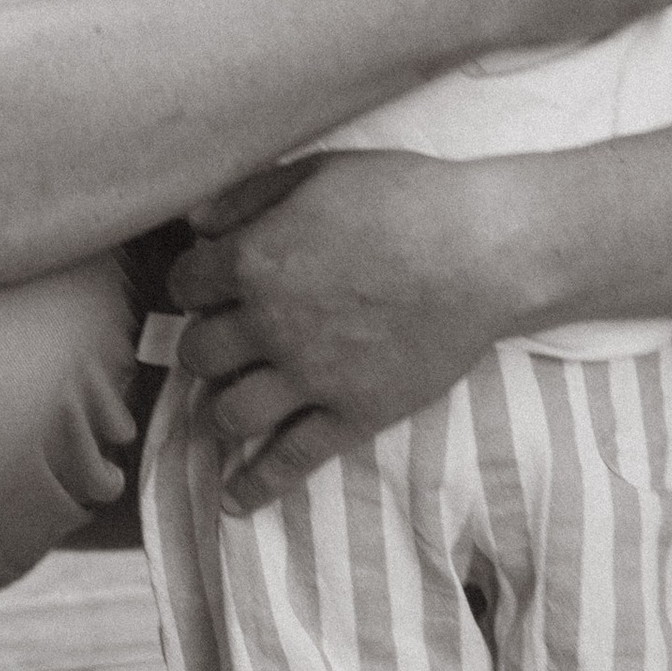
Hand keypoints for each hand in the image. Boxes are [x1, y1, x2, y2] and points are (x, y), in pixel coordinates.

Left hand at [172, 151, 525, 508]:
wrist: (484, 250)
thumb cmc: (407, 197)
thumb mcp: (320, 171)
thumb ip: (250, 195)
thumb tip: (193, 222)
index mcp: (255, 261)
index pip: (187, 285)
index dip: (194, 283)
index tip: (209, 286)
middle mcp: (269, 324)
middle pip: (199, 353)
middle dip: (205, 346)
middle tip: (225, 341)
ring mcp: (310, 377)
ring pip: (231, 412)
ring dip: (223, 406)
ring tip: (234, 400)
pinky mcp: (353, 414)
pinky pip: (291, 460)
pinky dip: (257, 485)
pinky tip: (237, 500)